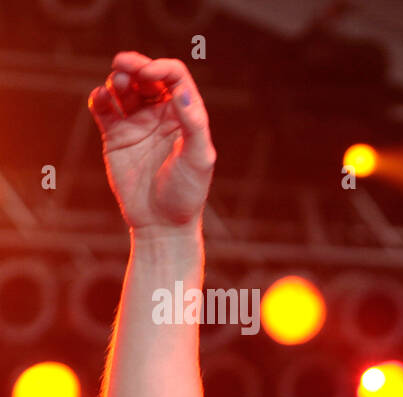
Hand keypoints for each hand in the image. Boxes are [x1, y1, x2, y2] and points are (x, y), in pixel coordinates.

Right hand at [88, 52, 215, 231]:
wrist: (162, 223)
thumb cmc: (187, 193)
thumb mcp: (198, 159)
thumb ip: (193, 125)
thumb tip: (182, 93)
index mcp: (186, 115)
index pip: (175, 77)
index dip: (161, 68)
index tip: (149, 74)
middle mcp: (161, 115)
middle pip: (146, 76)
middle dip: (135, 65)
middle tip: (123, 64)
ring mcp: (137, 123)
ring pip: (124, 88)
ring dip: (118, 80)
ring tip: (118, 86)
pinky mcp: (116, 135)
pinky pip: (104, 108)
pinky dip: (99, 98)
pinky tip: (101, 100)